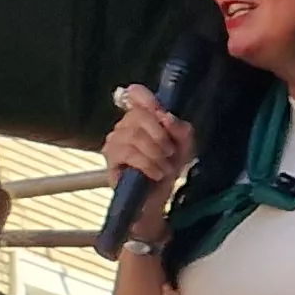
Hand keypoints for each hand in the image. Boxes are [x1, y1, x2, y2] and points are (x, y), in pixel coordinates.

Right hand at [102, 85, 198, 242]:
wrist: (154, 199)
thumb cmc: (167, 169)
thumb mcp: (184, 147)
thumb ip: (180, 129)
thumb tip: (166, 117)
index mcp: (142, 117)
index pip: (136, 94)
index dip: (145, 97)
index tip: (159, 109)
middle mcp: (124, 125)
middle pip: (139, 115)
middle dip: (161, 136)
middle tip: (170, 154)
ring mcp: (114, 140)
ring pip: (135, 135)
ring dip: (156, 154)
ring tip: (164, 168)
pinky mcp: (109, 158)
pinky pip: (129, 153)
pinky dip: (147, 164)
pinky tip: (155, 173)